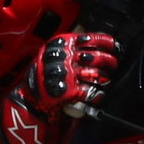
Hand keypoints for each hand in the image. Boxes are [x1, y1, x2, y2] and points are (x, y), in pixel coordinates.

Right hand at [0, 33, 120, 143]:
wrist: (29, 103)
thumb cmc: (44, 80)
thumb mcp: (53, 57)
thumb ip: (71, 50)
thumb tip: (98, 44)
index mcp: (57, 45)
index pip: (88, 39)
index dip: (105, 42)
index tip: (114, 45)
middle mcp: (60, 58)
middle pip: (94, 56)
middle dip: (108, 61)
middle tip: (112, 64)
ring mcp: (64, 75)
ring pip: (96, 74)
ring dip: (104, 79)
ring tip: (104, 81)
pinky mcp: (68, 92)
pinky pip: (91, 91)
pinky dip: (97, 94)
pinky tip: (95, 95)